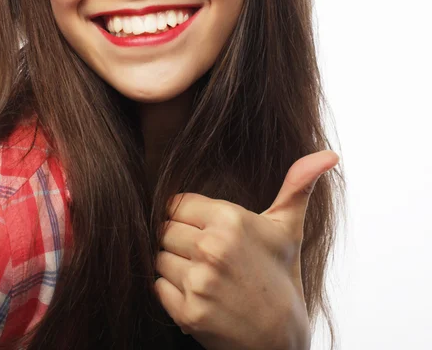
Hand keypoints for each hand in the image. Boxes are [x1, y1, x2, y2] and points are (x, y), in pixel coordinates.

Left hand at [154, 150, 338, 349]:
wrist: (281, 340)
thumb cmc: (281, 276)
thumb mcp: (288, 228)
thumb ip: (297, 186)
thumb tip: (328, 154)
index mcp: (229, 220)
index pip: (176, 204)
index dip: (188, 217)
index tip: (205, 230)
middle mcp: (211, 248)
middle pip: (165, 230)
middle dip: (180, 241)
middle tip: (206, 256)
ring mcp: (199, 282)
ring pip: (159, 256)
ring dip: (174, 266)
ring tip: (204, 275)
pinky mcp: (188, 312)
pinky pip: (157, 287)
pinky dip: (171, 291)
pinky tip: (198, 294)